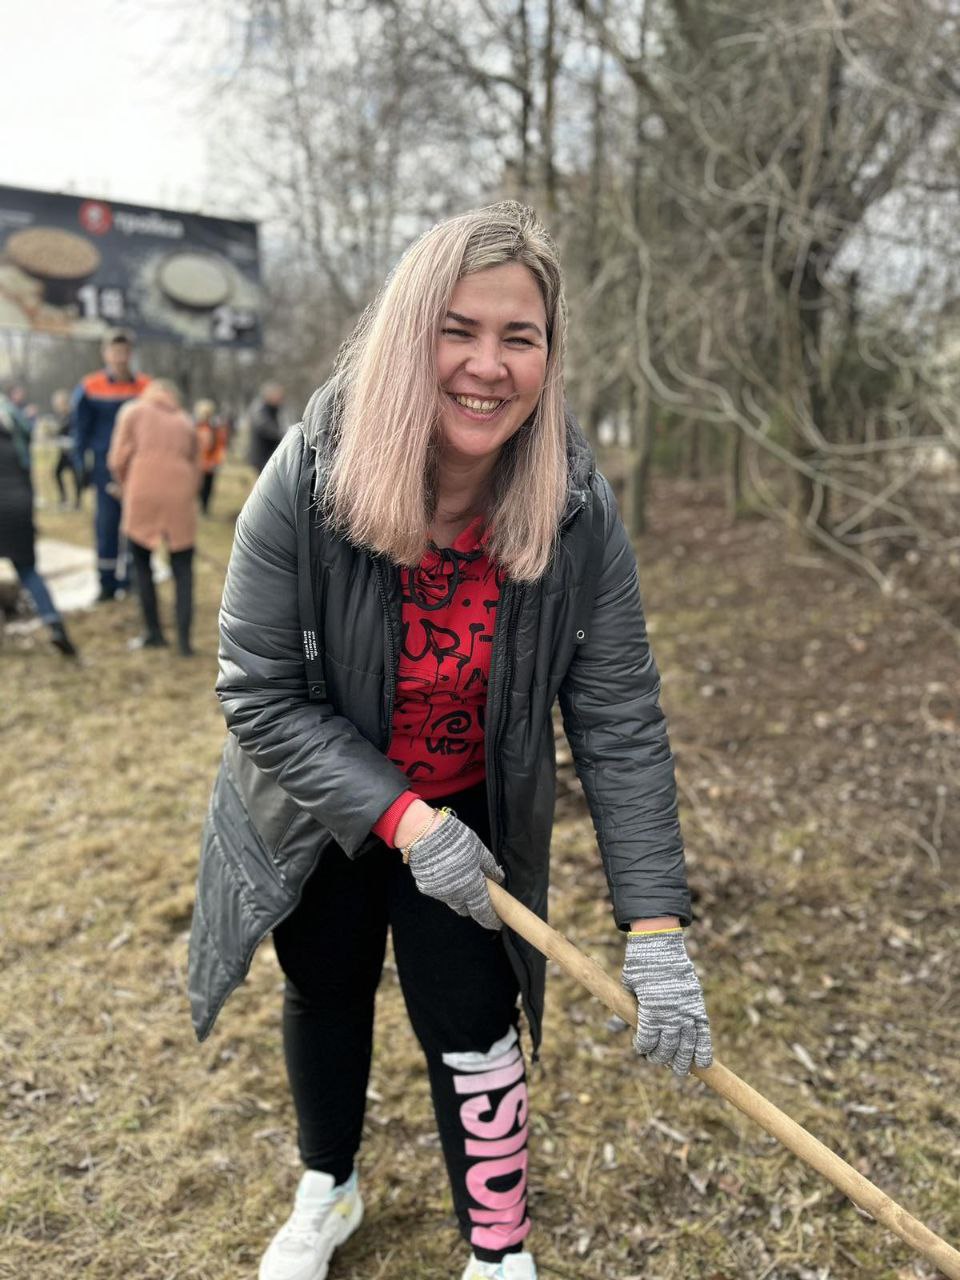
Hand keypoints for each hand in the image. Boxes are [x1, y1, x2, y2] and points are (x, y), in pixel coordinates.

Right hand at [406, 812, 504, 930]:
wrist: (424, 834)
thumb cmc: (455, 839)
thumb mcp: (478, 849)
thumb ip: (489, 866)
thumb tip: (498, 878)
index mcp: (471, 885)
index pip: (483, 910)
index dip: (490, 918)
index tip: (496, 923)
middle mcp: (455, 894)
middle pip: (466, 909)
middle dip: (473, 907)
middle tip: (478, 899)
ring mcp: (439, 892)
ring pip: (452, 901)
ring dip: (459, 897)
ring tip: (462, 883)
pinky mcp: (426, 887)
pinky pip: (439, 893)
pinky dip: (445, 888)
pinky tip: (446, 874)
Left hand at [620, 930, 711, 1075]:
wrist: (660, 944)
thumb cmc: (639, 966)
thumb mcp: (627, 988)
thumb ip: (625, 1011)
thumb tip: (614, 1028)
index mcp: (650, 1010)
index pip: (647, 1040)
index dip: (642, 1047)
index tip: (640, 1047)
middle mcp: (670, 1013)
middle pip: (667, 1046)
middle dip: (660, 1056)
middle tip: (657, 1059)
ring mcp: (686, 1010)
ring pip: (686, 1044)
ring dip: (682, 1060)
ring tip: (678, 1071)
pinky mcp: (697, 1005)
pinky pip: (703, 1033)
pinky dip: (704, 1049)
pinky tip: (702, 1063)